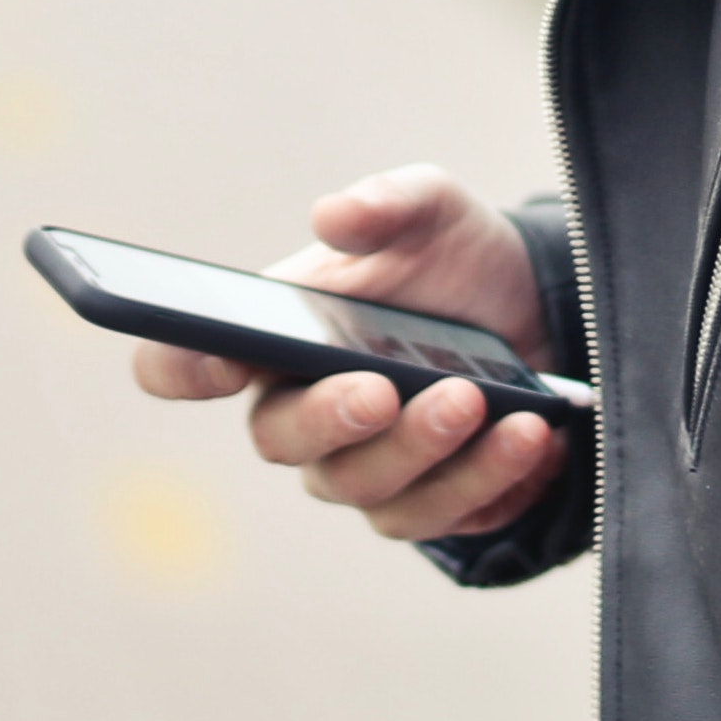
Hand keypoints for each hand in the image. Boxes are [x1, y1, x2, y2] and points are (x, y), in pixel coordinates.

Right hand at [127, 163, 569, 550]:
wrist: (541, 311)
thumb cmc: (453, 259)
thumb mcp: (433, 210)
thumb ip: (386, 203)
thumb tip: (336, 215)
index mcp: (273, 339)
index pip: (184, 365)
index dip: (179, 367)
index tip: (216, 360)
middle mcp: (302, 414)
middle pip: (282, 440)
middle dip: (334, 418)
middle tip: (387, 388)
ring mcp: (362, 469)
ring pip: (368, 490)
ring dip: (426, 451)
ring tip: (479, 401)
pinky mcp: (428, 504)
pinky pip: (440, 517)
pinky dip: (487, 479)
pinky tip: (530, 437)